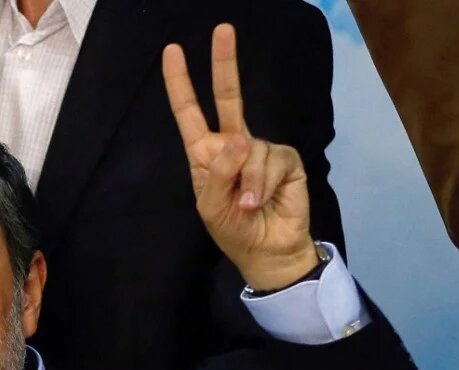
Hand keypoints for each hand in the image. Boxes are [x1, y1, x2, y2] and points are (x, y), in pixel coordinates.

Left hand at [162, 24, 318, 290]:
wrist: (266, 251)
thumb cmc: (232, 229)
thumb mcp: (211, 204)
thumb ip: (219, 171)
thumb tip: (240, 138)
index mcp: (205, 153)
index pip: (189, 113)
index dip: (180, 84)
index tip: (173, 52)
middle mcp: (232, 144)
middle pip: (228, 97)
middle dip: (225, 64)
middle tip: (223, 30)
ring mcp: (259, 149)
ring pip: (251, 148)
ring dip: (248, 181)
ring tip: (246, 205)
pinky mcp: (285, 159)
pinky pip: (272, 160)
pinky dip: (264, 182)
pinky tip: (260, 200)